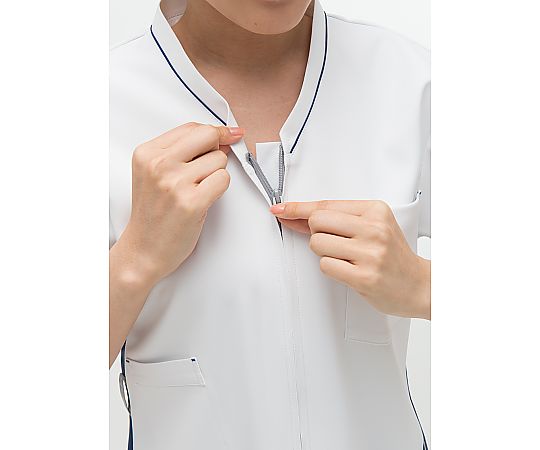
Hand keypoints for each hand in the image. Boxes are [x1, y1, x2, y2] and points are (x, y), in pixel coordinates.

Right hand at [117, 122, 243, 286]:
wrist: (143, 251)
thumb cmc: (152, 214)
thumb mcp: (154, 175)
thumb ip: (183, 153)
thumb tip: (221, 138)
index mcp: (147, 153)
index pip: (191, 127)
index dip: (214, 132)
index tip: (228, 135)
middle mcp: (158, 165)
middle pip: (208, 136)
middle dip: (218, 149)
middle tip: (211, 167)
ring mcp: (174, 183)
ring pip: (219, 160)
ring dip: (216, 175)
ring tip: (197, 191)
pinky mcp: (191, 202)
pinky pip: (223, 180)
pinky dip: (220, 189)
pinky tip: (204, 200)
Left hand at [270, 200, 430, 319]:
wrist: (419, 284)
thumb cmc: (392, 256)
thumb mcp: (372, 227)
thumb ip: (337, 220)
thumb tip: (296, 216)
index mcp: (375, 210)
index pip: (326, 205)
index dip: (299, 208)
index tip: (281, 209)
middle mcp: (374, 228)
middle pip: (317, 222)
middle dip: (316, 233)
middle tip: (335, 243)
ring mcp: (370, 252)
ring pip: (318, 244)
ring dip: (324, 253)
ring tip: (347, 258)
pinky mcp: (364, 276)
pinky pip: (325, 265)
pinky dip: (331, 268)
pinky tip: (349, 270)